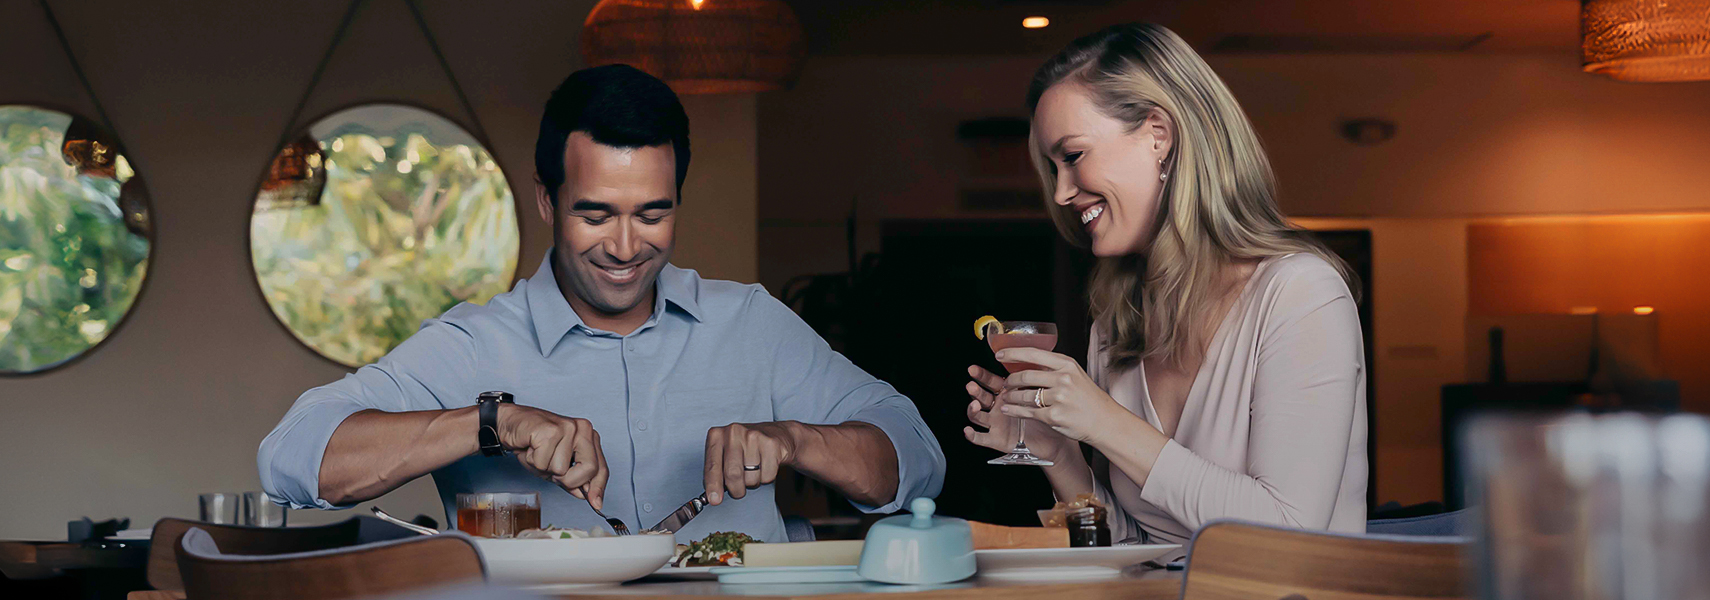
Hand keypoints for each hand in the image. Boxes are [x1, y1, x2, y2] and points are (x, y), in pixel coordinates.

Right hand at [496, 404, 609, 509]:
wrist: (511, 424)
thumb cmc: (534, 443)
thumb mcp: (557, 466)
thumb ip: (573, 479)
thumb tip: (587, 496)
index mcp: (589, 437)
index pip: (601, 467)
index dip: (599, 488)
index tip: (596, 504)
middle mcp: (583, 429)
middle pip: (589, 469)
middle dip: (568, 480)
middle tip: (552, 470)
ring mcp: (568, 428)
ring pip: (561, 469)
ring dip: (544, 467)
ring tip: (538, 453)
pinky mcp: (551, 430)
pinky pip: (543, 462)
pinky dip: (532, 460)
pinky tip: (531, 448)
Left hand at [704, 422, 797, 504]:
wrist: (775, 434)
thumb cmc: (745, 448)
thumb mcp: (724, 454)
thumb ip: (715, 473)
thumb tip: (713, 497)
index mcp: (717, 436)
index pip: (712, 466)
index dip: (713, 485)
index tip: (714, 499)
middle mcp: (734, 432)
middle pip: (732, 474)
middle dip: (736, 489)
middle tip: (738, 490)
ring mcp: (753, 436)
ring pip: (751, 478)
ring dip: (752, 482)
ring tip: (753, 470)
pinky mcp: (771, 444)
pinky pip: (767, 476)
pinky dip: (766, 477)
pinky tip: (765, 465)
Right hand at [964, 365, 1071, 462]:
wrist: (1055, 439)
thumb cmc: (1049, 415)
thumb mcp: (1042, 394)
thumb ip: (1036, 379)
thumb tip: (1038, 359)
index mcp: (1007, 394)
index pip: (990, 382)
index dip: (981, 376)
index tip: (973, 369)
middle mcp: (998, 408)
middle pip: (981, 397)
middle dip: (975, 391)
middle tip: (972, 385)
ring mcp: (996, 424)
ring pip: (977, 416)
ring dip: (972, 410)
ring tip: (974, 405)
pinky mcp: (997, 439)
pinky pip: (981, 438)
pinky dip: (973, 435)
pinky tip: (969, 430)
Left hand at [993, 348, 1126, 444]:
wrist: (1104, 421)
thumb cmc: (1088, 398)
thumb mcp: (1075, 374)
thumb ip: (1054, 368)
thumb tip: (1027, 363)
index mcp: (1066, 364)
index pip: (1033, 353)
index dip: (1012, 353)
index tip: (999, 354)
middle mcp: (1063, 378)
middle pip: (1025, 375)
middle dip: (1010, 381)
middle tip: (1005, 384)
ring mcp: (1059, 397)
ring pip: (1024, 395)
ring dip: (1010, 397)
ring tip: (1006, 398)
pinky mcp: (1054, 415)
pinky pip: (1027, 412)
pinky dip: (1014, 411)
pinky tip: (1008, 410)